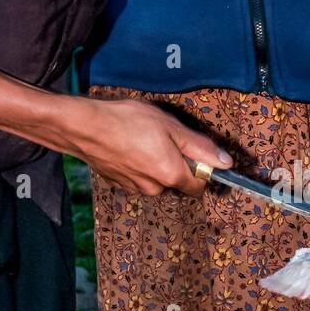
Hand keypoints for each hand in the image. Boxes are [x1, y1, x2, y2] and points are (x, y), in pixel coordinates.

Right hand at [69, 96, 232, 195]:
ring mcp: (134, 188)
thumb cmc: (128, 122)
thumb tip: (225, 162)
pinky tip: (128, 145)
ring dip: (155, 163)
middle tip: (164, 137)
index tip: (195, 153)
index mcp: (171, 175)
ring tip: (142, 139)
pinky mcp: (118, 183)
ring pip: (156, 179)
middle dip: (175, 163)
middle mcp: (154, 188)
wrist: (84, 127)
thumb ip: (200, 147)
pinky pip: (137, 177)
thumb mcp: (171, 127)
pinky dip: (137, 164)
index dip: (201, 170)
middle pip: (176, 181)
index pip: (199, 186)